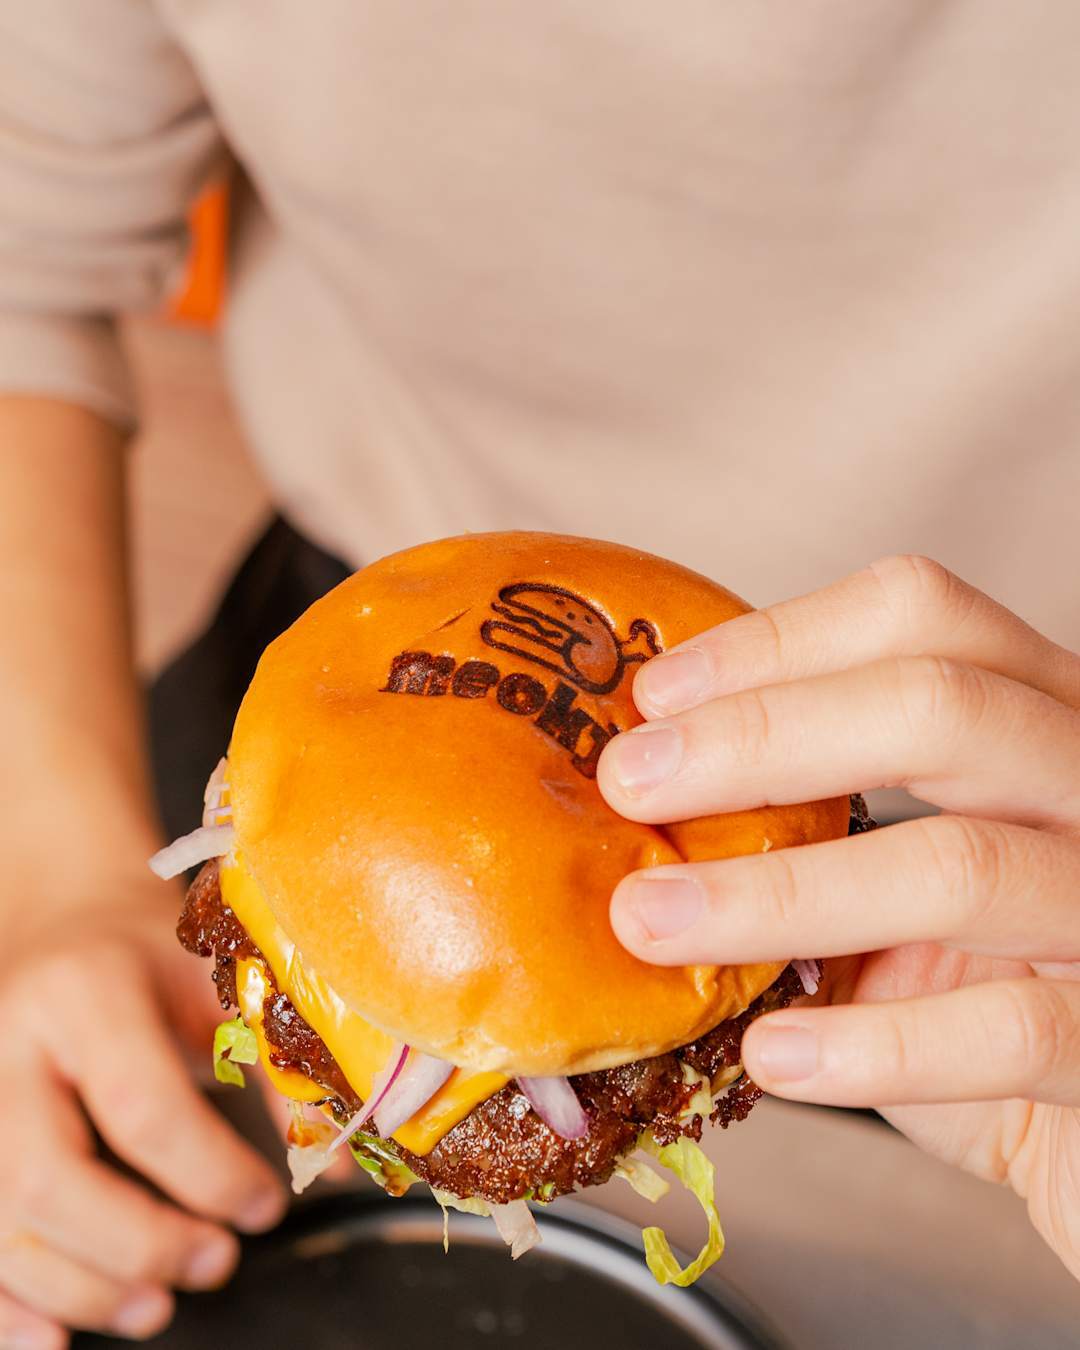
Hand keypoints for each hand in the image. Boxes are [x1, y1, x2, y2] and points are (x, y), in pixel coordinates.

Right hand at [0, 878, 286, 1346]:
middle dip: (139, 1242)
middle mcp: (7, 1047)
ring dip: (82, 1287)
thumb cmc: (147, 960)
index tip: (265, 1204)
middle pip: (49, 1178)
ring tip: (158, 1304)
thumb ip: (271, 1066)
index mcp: (84, 992)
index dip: (207, 1172)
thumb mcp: (215, 982)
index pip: (140, 1104)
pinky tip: (54, 1338)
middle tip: (215, 1261)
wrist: (65, 927)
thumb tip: (334, 1159)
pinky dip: (7, 1307)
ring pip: (3, 1222)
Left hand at [597, 554, 1079, 1281]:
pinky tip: (773, 1053)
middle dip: (760, 737)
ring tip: (651, 921)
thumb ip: (815, 828)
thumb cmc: (980, 987)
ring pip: (959, 865)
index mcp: (1036, 717)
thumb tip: (642, 798)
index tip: (655, 693)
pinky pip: (1008, 1031)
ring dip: (779, 894)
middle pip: (942, 705)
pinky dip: (874, 1046)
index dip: (780, 641)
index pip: (922, 618)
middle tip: (630, 783)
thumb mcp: (898, 880)